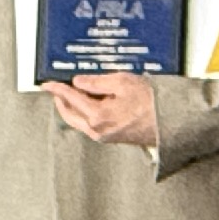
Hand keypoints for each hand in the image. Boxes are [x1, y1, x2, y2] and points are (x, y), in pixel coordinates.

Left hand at [47, 73, 161, 149]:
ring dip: (71, 107)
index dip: (57, 88)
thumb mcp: (122, 82)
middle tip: (55, 89)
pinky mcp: (112, 137)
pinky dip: (83, 113)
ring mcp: (104, 136)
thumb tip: (79, 82)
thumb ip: (96, 82)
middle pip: (69, 114)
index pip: (70, 98)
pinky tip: (89, 103)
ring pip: (78, 121)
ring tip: (70, 93)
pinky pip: (89, 124)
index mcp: (97, 116)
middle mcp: (98, 130)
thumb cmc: (152, 103)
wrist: (171, 121)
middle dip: (60, 100)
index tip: (48, 84)